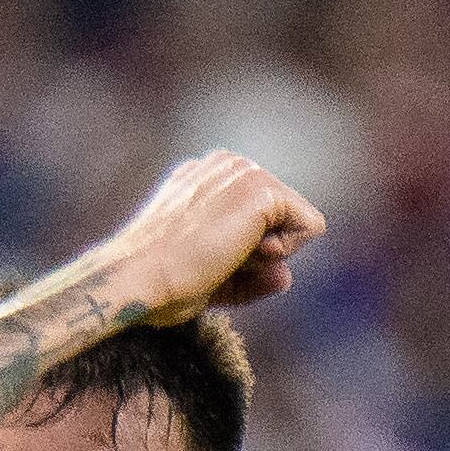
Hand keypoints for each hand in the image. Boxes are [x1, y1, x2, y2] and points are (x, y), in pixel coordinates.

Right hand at [93, 151, 326, 323]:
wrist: (139, 278)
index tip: (208, 261)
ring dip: (268, 253)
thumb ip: (251, 274)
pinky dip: (284, 252)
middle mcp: (226, 165)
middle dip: (261, 251)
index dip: (248, 253)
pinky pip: (310, 227)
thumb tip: (286, 276)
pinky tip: (242, 253)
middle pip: (282, 217)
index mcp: (207, 177)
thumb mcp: (211, 277)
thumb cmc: (159, 284)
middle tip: (214, 261)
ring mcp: (244, 172)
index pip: (260, 216)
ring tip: (221, 255)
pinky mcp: (261, 191)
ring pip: (296, 220)